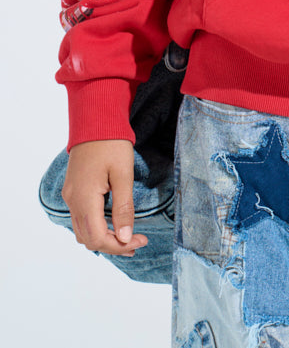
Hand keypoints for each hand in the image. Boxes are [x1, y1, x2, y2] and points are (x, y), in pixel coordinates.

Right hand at [61, 140, 148, 256]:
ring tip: (127, 238)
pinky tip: (112, 224)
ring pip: (82, 231)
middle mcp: (72, 201)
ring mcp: (70, 195)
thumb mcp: (123, 175)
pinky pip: (80, 219)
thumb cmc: (112, 144)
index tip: (140, 241)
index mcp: (84, 198)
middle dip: (113, 246)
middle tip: (137, 242)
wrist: (95, 120)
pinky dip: (96, 227)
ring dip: (103, 238)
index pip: (98, 238)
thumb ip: (123, 208)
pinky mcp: (73, 190)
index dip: (120, 246)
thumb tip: (125, 238)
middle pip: (88, 239)